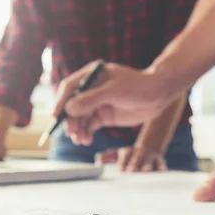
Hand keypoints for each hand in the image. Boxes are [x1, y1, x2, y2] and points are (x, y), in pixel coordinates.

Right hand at [53, 62, 171, 145]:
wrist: (159, 95)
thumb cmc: (139, 86)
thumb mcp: (115, 91)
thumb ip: (92, 99)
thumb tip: (69, 109)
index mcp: (92, 75)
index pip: (70, 87)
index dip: (61, 101)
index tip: (55, 116)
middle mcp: (91, 88)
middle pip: (72, 105)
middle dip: (70, 120)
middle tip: (71, 133)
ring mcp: (97, 102)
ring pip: (80, 118)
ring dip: (77, 129)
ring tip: (80, 140)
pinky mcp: (103, 115)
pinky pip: (89, 125)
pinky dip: (85, 133)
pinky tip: (86, 140)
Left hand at [95, 146, 166, 171]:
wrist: (147, 149)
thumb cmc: (128, 156)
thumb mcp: (116, 155)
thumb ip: (105, 157)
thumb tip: (97, 162)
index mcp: (127, 152)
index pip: (124, 156)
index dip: (122, 162)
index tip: (120, 170)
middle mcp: (138, 153)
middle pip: (136, 158)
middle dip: (134, 164)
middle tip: (131, 171)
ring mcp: (149, 157)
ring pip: (149, 161)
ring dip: (147, 165)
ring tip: (146, 171)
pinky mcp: (160, 162)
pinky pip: (162, 165)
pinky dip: (162, 169)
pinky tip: (162, 173)